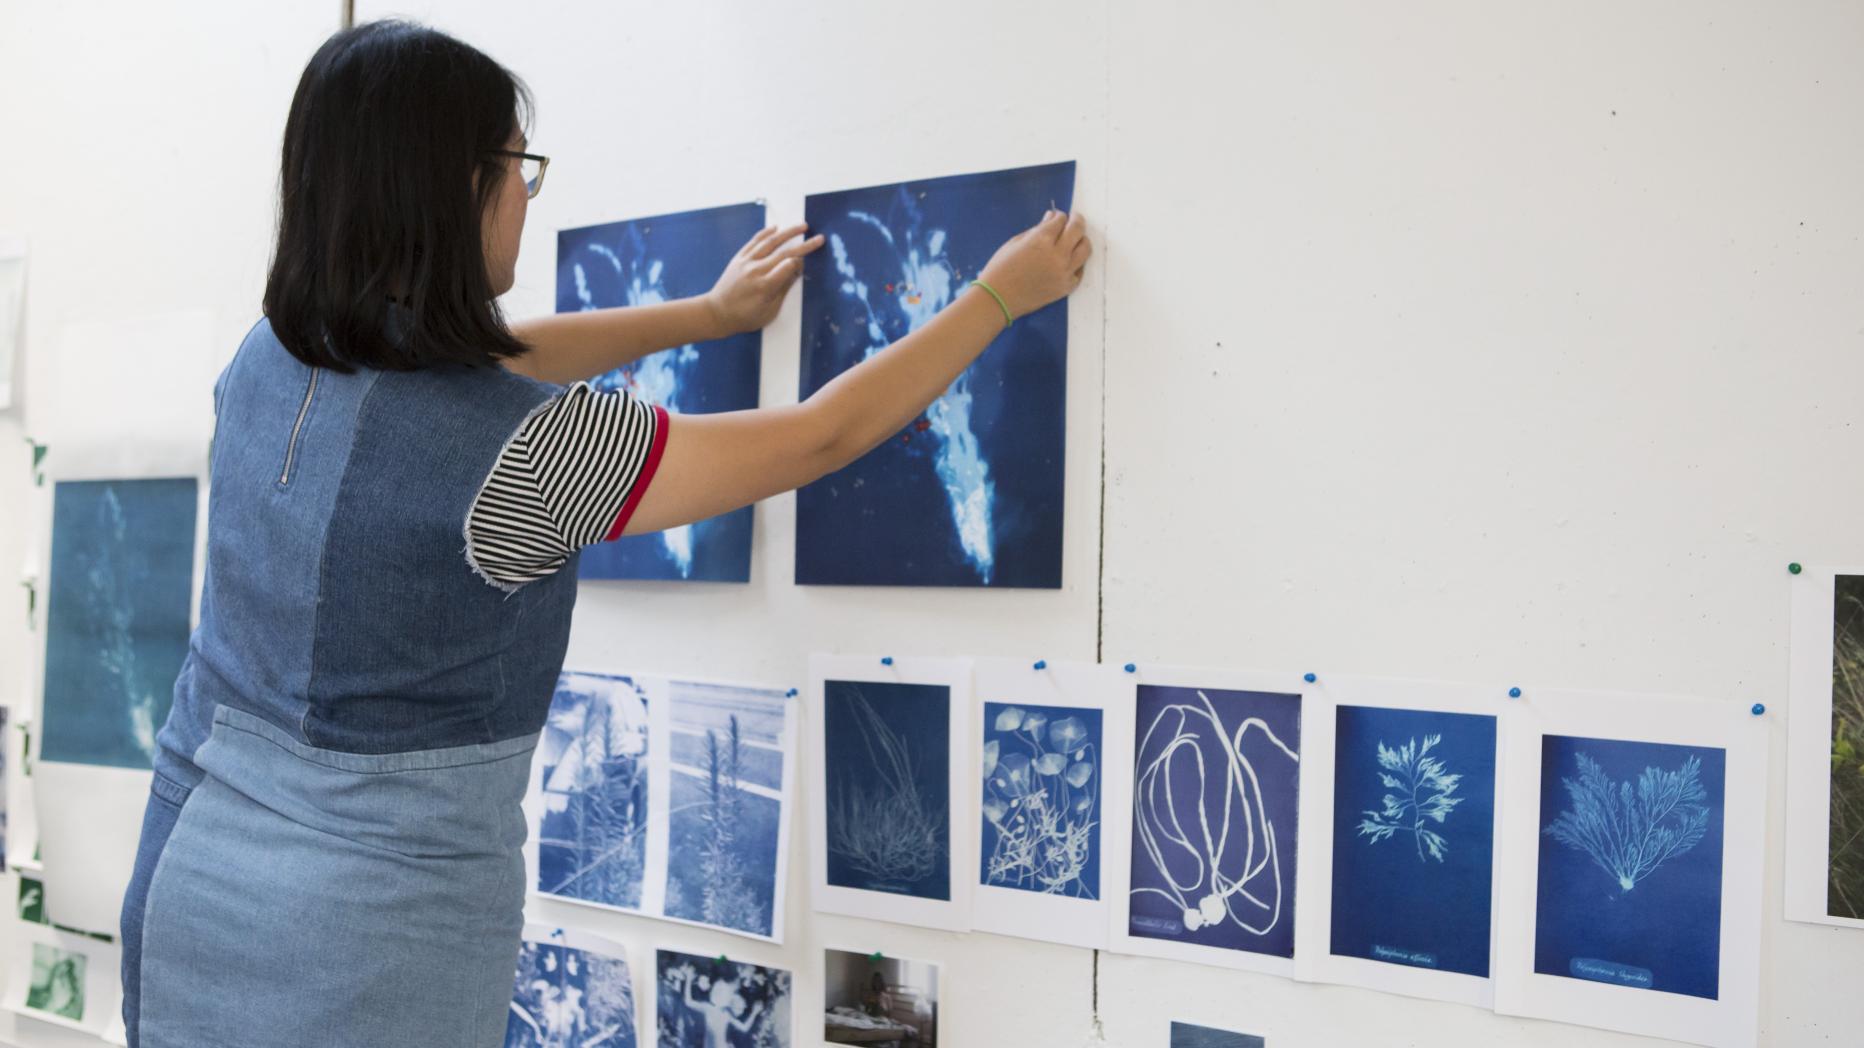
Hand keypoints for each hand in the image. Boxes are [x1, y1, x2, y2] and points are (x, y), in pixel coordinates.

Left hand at [705, 223, 824, 333]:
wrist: (717, 312)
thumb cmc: (745, 317)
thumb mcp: (769, 311)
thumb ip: (783, 289)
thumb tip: (796, 272)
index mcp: (765, 286)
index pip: (789, 266)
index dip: (801, 263)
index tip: (807, 264)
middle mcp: (756, 270)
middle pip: (784, 252)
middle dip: (804, 244)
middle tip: (819, 238)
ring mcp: (746, 262)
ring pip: (770, 241)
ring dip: (788, 232)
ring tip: (803, 226)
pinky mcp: (739, 258)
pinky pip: (754, 241)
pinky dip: (765, 233)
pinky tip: (776, 228)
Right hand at [974, 209, 1091, 318]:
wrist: (997, 299)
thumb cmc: (1000, 269)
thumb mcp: (1015, 242)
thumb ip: (1037, 229)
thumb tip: (1051, 217)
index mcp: (1041, 240)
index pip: (1060, 220)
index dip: (1059, 216)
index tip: (1058, 217)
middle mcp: (1057, 254)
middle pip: (1077, 230)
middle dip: (1077, 220)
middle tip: (1075, 219)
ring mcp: (1064, 272)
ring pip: (1085, 249)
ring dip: (1082, 240)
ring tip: (1076, 239)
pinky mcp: (1066, 287)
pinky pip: (1080, 270)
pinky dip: (1077, 262)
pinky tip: (1071, 260)